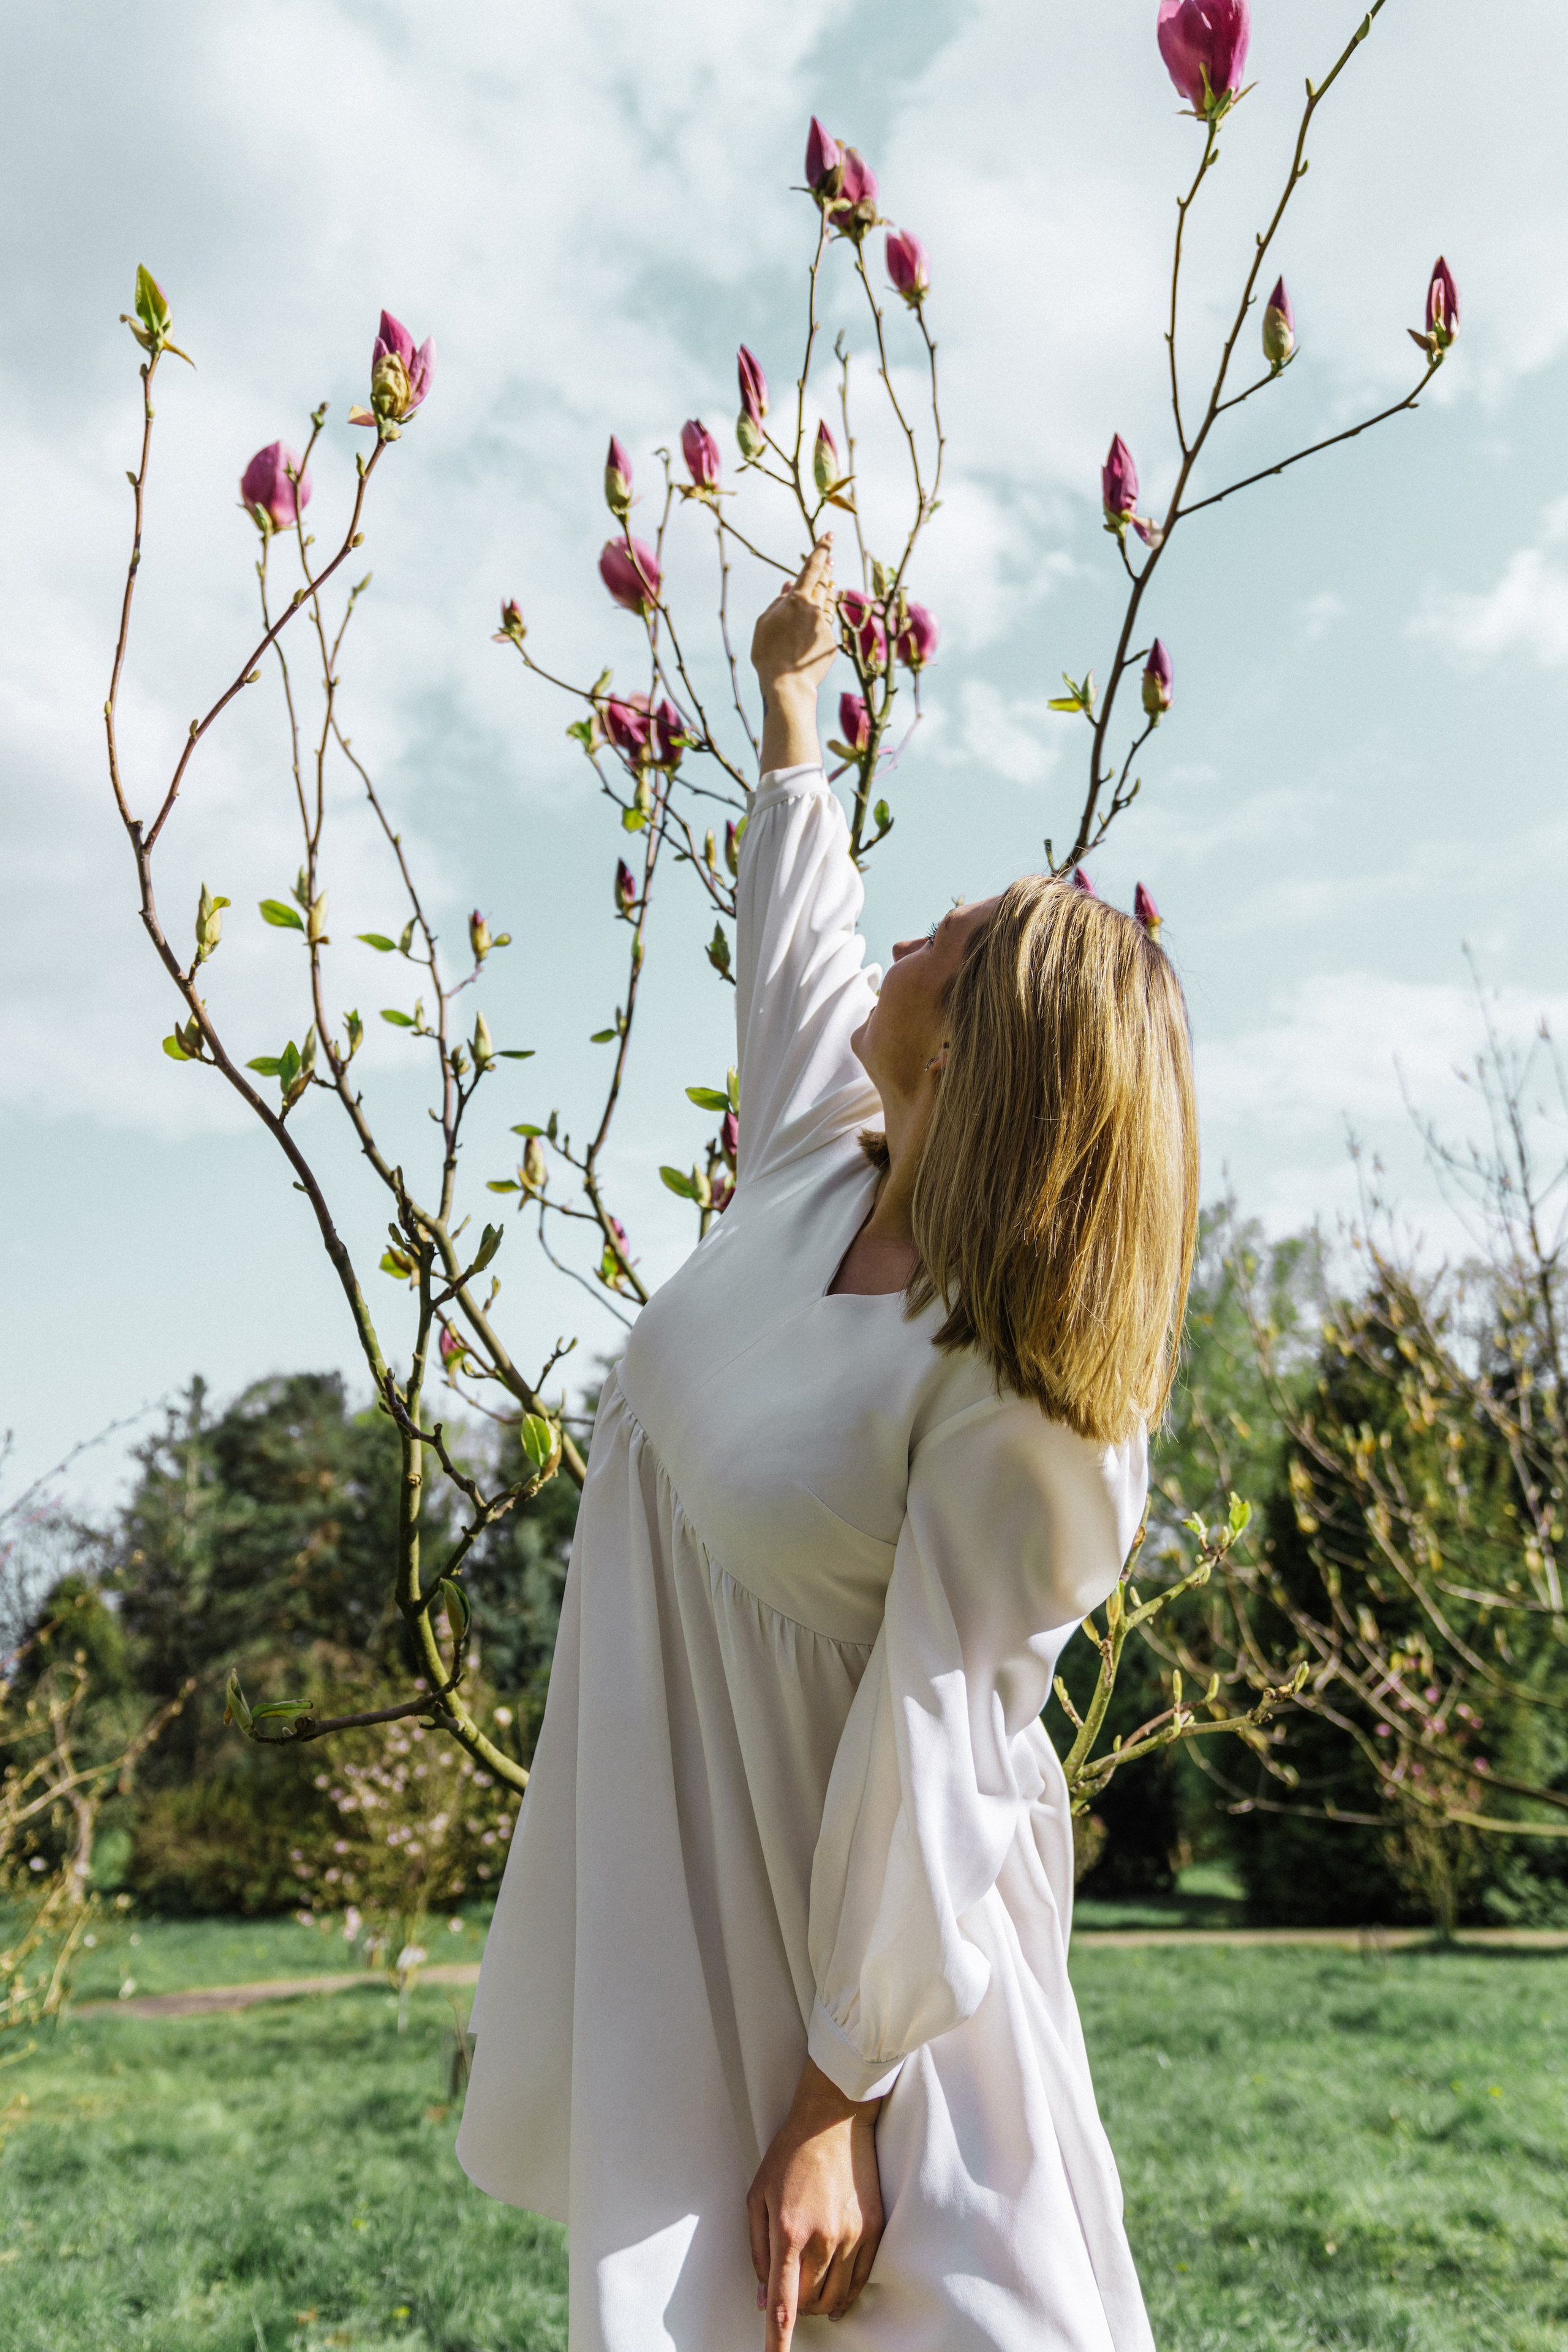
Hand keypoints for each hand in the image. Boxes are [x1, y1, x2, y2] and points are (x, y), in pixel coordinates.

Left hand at [747, 2057, 883, 2347]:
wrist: (834, 2119)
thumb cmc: (789, 2155)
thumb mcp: (758, 2197)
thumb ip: (759, 2251)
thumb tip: (763, 2299)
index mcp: (789, 2231)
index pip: (784, 2303)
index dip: (777, 2340)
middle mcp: (823, 2238)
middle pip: (810, 2304)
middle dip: (795, 2307)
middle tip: (788, 2287)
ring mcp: (852, 2235)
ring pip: (836, 2298)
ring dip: (819, 2303)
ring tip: (809, 2284)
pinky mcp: (872, 2230)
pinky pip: (859, 2280)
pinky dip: (845, 2293)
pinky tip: (836, 2291)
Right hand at [752, 540, 838, 771]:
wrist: (788, 685)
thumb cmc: (768, 654)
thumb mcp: (764, 623)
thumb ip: (778, 602)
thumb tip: (789, 585)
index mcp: (798, 600)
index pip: (812, 567)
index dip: (822, 549)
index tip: (829, 536)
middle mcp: (816, 610)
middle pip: (824, 583)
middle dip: (827, 569)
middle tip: (830, 559)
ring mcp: (826, 627)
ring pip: (829, 604)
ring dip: (828, 592)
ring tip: (828, 584)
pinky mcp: (831, 643)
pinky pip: (826, 626)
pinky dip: (821, 621)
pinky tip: (815, 625)